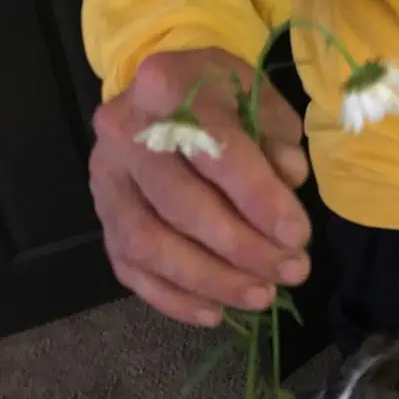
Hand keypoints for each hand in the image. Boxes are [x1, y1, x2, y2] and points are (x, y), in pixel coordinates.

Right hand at [90, 48, 311, 326]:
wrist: (162, 90)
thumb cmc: (218, 95)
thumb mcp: (257, 95)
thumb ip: (277, 136)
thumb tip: (290, 179)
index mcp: (165, 87)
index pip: (213, 151)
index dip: (258, 198)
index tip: (297, 235)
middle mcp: (123, 132)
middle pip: (180, 205)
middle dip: (242, 248)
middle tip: (292, 271)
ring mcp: (105, 179)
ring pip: (150, 245)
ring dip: (211, 281)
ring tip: (262, 296)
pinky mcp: (100, 217)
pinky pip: (130, 269)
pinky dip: (174, 299)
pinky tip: (216, 312)